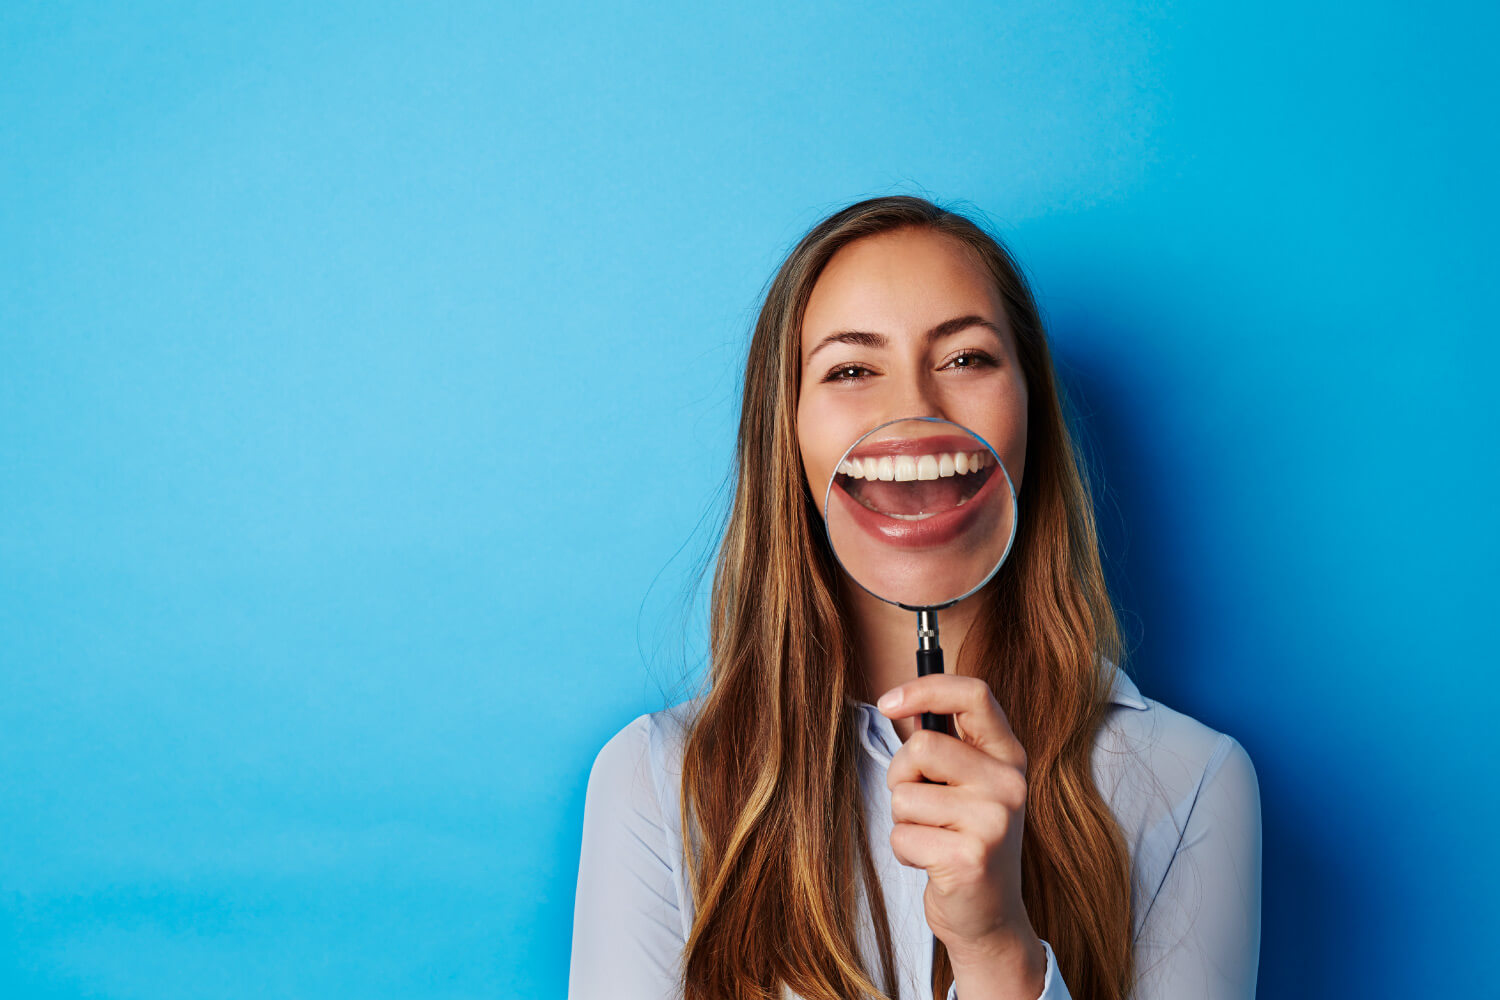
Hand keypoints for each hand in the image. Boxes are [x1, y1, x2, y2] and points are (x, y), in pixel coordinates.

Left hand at [877, 674, 1043, 978]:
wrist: (990, 917)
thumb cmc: (965, 840)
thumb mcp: (970, 784)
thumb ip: (946, 743)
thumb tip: (900, 701)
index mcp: (1008, 756)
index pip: (974, 694)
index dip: (925, 688)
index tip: (887, 702)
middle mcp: (1009, 784)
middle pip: (922, 746)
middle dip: (902, 775)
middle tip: (922, 804)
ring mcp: (993, 821)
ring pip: (904, 794)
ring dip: (904, 819)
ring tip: (934, 838)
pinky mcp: (969, 858)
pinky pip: (902, 834)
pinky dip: (905, 850)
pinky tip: (933, 863)